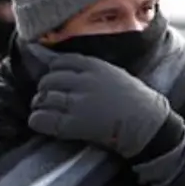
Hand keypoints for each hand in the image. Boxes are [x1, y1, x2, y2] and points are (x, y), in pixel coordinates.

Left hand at [27, 51, 171, 158]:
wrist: (147, 125)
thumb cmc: (132, 100)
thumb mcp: (112, 73)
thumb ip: (87, 69)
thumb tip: (53, 60)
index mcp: (94, 67)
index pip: (60, 62)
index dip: (53, 72)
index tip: (56, 81)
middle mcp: (84, 82)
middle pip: (48, 80)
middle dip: (45, 90)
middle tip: (49, 99)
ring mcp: (79, 103)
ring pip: (43, 98)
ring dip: (40, 105)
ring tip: (45, 111)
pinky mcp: (75, 125)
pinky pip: (43, 119)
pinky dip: (38, 120)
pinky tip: (41, 122)